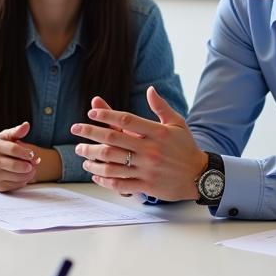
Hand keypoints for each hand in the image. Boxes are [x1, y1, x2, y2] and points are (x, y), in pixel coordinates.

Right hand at [0, 122, 39, 191]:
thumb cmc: (0, 148)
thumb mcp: (6, 137)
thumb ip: (17, 131)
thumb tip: (26, 125)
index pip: (14, 149)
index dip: (26, 152)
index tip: (32, 154)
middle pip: (16, 165)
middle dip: (29, 165)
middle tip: (34, 163)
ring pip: (18, 177)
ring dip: (29, 173)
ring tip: (31, 168)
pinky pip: (17, 185)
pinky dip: (24, 180)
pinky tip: (24, 174)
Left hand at [70, 86, 205, 200]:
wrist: (199, 176)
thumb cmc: (185, 147)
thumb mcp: (177, 123)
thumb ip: (161, 107)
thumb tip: (150, 89)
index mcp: (157, 133)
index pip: (126, 120)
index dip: (106, 115)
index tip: (91, 112)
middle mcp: (150, 150)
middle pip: (113, 140)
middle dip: (90, 134)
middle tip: (76, 129)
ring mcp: (147, 169)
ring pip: (112, 163)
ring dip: (92, 158)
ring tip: (81, 153)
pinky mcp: (146, 186)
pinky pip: (119, 184)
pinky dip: (104, 179)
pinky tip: (95, 174)